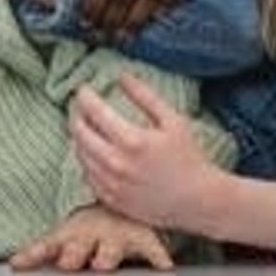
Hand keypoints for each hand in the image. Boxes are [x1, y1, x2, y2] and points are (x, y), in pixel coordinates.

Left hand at [10, 204, 173, 271]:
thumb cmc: (88, 229)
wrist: (122, 205)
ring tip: (102, 264)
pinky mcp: (143, 238)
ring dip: (105, 256)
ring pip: (110, 248)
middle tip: (66, 263)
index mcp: (68, 236)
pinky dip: (157, 256)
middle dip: (71, 255)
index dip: (33, 254)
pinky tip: (162, 265)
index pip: (46, 246)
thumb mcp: (65, 238)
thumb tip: (13, 265)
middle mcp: (90, 235)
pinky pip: (153, 249)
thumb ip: (42, 251)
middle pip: (78, 246)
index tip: (18, 264)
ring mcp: (116, 236)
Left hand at [71, 75, 227, 232]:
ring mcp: (112, 184)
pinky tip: (97, 152)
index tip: (84, 89)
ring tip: (89, 126)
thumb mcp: (173, 121)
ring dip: (79, 136)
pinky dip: (87, 160)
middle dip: (76, 113)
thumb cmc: (189, 158)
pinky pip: (87, 175)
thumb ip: (145, 96)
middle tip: (81, 106)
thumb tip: (120, 75)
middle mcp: (117, 163)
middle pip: (78, 131)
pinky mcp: (111, 200)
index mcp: (132, 140)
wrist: (200, 201)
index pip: (92, 110)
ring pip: (79, 152)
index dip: (84, 95)